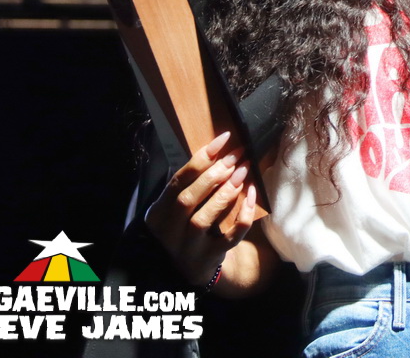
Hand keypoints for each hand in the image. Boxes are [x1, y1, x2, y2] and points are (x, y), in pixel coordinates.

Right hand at [145, 131, 257, 286]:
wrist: (189, 270)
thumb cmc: (185, 228)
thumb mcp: (176, 210)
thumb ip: (190, 186)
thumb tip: (218, 150)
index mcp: (158, 213)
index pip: (177, 181)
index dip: (200, 159)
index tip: (223, 140)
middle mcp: (169, 231)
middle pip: (187, 199)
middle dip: (213, 174)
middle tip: (236, 156)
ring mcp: (188, 248)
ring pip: (203, 219)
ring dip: (225, 193)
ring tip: (243, 171)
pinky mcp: (209, 259)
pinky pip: (229, 238)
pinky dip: (242, 217)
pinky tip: (251, 197)